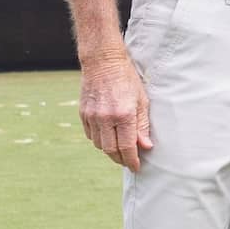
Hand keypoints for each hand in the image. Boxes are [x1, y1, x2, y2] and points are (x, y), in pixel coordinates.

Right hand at [79, 51, 153, 170]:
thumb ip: (142, 125)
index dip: (132, 161)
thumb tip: (146, 147)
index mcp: (123, 114)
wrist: (103, 61)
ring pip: (100, 145)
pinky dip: (100, 140)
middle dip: (121, 159)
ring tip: (119, 149)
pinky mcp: (83, 114)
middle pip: (111, 150)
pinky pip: (91, 135)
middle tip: (128, 161)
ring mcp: (92, 116)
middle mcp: (106, 118)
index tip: (136, 167)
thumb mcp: (141, 99)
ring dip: (110, 150)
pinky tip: (108, 136)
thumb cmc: (127, 78)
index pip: (127, 147)